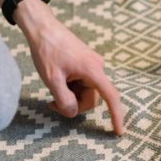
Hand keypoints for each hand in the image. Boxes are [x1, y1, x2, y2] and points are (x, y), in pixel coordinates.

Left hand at [15, 0, 125, 134]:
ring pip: (85, 92)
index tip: (118, 132)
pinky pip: (82, 84)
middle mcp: (97, 67)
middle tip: (51, 102)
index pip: (111, 97)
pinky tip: (58, 80)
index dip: (116, 116)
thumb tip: (73, 113)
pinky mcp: (86, 64)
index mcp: (93, 70)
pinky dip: (70, 88)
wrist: (42, 27)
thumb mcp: (52, 79)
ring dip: (70, 95)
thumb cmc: (46, 50)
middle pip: (91, 98)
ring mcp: (92, 65)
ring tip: (53, 86)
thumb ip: (64, 100)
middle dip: (74, 104)